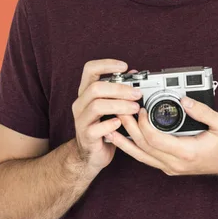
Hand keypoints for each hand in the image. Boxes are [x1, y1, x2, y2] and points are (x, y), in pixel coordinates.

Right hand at [72, 59, 139, 174]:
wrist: (91, 154)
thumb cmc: (103, 126)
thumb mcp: (110, 105)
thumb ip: (119, 90)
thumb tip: (134, 74)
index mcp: (86, 92)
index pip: (90, 69)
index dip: (106, 64)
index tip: (124, 66)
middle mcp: (80, 103)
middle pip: (96, 87)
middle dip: (120, 89)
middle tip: (137, 94)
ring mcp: (81, 120)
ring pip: (97, 105)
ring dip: (119, 105)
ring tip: (135, 108)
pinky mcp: (86, 136)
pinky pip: (97, 128)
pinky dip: (111, 124)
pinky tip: (121, 124)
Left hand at [106, 96, 217, 176]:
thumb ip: (203, 112)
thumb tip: (184, 100)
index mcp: (187, 153)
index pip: (155, 140)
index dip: (143, 124)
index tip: (140, 108)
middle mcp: (175, 164)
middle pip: (143, 147)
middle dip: (129, 127)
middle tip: (118, 109)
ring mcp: (170, 167)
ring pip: (140, 155)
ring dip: (124, 140)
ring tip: (109, 126)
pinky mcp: (167, 166)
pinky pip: (145, 157)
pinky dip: (131, 147)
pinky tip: (121, 138)